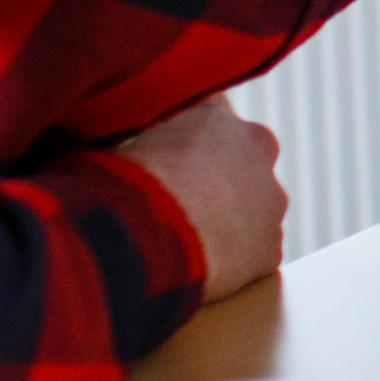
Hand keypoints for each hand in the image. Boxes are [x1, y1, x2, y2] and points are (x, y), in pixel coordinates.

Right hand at [113, 94, 284, 299]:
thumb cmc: (108, 185)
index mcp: (213, 110)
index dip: (183, 143)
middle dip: (216, 180)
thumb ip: (130, 129)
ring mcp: (270, 197)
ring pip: (253, 207)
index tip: (165, 162)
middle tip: (178, 205)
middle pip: (240, 160)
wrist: (132, 240)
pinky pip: (253, 252)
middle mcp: (255, 143)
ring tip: (183, 242)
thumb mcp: (109, 139)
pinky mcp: (271, 246)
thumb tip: (111, 130)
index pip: (205, 118)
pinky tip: (198, 270)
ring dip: (228, 220)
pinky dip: (232, 261)